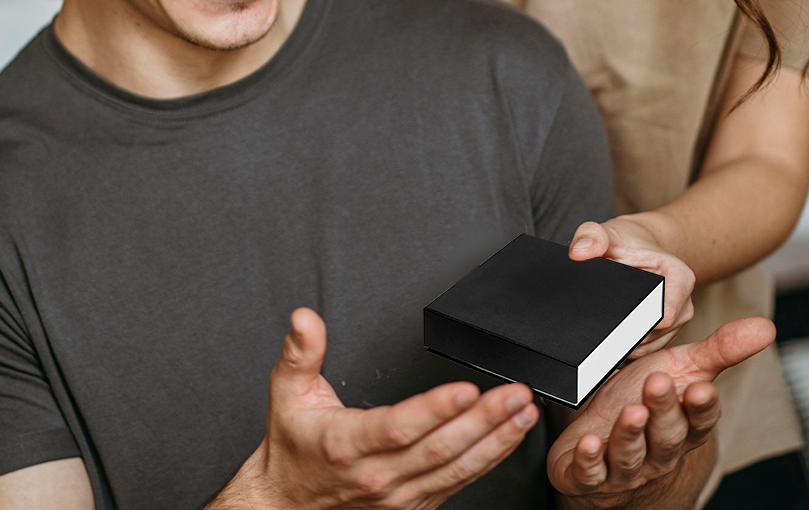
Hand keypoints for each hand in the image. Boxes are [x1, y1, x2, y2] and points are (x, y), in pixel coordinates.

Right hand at [216, 308, 539, 509]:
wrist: (285, 505)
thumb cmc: (293, 447)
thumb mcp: (286, 392)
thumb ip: (300, 351)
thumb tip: (305, 318)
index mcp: (348, 443)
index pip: (399, 426)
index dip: (435, 409)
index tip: (466, 389)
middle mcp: (378, 475)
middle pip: (440, 448)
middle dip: (484, 420)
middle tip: (515, 395)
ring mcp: (399, 495)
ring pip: (455, 469)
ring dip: (495, 441)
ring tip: (522, 414)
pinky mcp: (413, 505)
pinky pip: (456, 483)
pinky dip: (486, 461)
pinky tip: (505, 440)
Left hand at [548, 316, 774, 503]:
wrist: (602, 438)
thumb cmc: (642, 397)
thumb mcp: (680, 369)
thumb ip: (718, 350)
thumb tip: (765, 327)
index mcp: (682, 425)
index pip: (698, 419)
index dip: (700, 406)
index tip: (700, 388)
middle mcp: (658, 449)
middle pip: (666, 435)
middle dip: (663, 410)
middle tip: (657, 382)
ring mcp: (625, 464)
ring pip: (631, 454)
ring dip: (630, 434)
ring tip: (630, 411)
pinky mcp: (591, 474)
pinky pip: (591, 472)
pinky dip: (589, 461)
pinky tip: (588, 445)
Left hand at [570, 216, 694, 355]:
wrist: (634, 247)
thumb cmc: (622, 241)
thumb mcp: (605, 233)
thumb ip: (590, 237)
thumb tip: (578, 253)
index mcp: (679, 277)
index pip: (662, 315)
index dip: (636, 325)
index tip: (610, 327)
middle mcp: (684, 302)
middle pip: (658, 334)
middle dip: (630, 339)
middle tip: (599, 340)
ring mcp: (678, 320)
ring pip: (655, 346)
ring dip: (631, 349)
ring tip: (602, 346)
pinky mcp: (669, 332)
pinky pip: (651, 349)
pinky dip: (632, 350)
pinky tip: (611, 348)